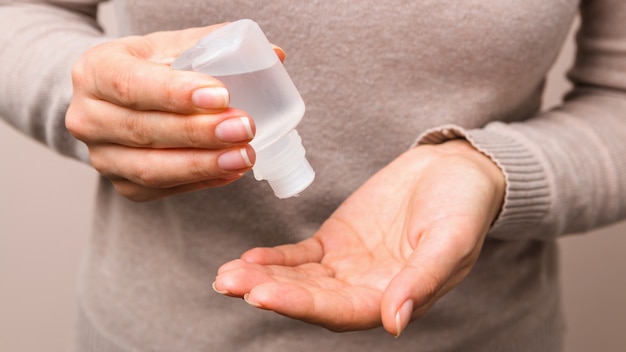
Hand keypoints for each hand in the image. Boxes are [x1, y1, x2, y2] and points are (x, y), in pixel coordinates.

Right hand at [66, 25, 285, 200]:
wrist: (114, 101)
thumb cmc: (150, 69)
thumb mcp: (170, 47)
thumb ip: (216, 47)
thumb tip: (277, 55)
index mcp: (96, 71)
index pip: (132, 84)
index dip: (176, 93)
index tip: (222, 95)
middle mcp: (88, 117)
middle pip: (144, 131)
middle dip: (199, 133)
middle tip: (245, 127)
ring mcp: (103, 157)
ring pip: (151, 168)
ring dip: (203, 164)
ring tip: (245, 156)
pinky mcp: (123, 185)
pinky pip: (164, 189)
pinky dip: (201, 181)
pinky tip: (232, 170)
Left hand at [214, 140, 504, 335]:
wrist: (455, 169)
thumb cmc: (464, 205)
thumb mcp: (451, 239)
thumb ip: (422, 280)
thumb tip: (394, 323)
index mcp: (398, 297)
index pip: (344, 312)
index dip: (303, 307)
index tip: (264, 296)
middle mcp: (367, 289)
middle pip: (313, 300)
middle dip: (272, 293)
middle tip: (231, 285)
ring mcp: (348, 266)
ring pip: (300, 279)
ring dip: (263, 278)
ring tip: (226, 275)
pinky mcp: (336, 241)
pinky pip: (300, 255)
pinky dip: (273, 259)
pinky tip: (246, 259)